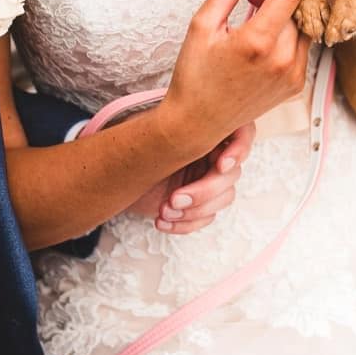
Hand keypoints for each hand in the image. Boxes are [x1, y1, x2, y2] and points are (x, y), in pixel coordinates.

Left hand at [126, 121, 256, 232]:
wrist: (111, 177)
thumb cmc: (130, 149)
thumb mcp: (149, 134)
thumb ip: (173, 130)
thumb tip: (185, 132)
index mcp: (207, 130)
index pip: (243, 132)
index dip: (239, 149)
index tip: (221, 164)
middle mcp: (213, 154)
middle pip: (232, 174)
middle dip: (204, 191)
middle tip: (175, 199)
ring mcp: (209, 180)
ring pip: (224, 199)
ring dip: (195, 210)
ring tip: (163, 210)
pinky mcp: (199, 204)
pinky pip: (206, 218)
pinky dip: (185, 224)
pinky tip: (162, 222)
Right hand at [159, 0, 308, 159]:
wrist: (197, 122)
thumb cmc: (194, 75)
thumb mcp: (202, 25)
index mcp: (259, 43)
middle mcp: (283, 61)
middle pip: (299, 7)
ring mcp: (294, 76)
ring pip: (304, 25)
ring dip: (285, 12)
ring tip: (255, 12)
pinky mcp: (296, 86)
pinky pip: (303, 47)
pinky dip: (288, 33)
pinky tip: (262, 36)